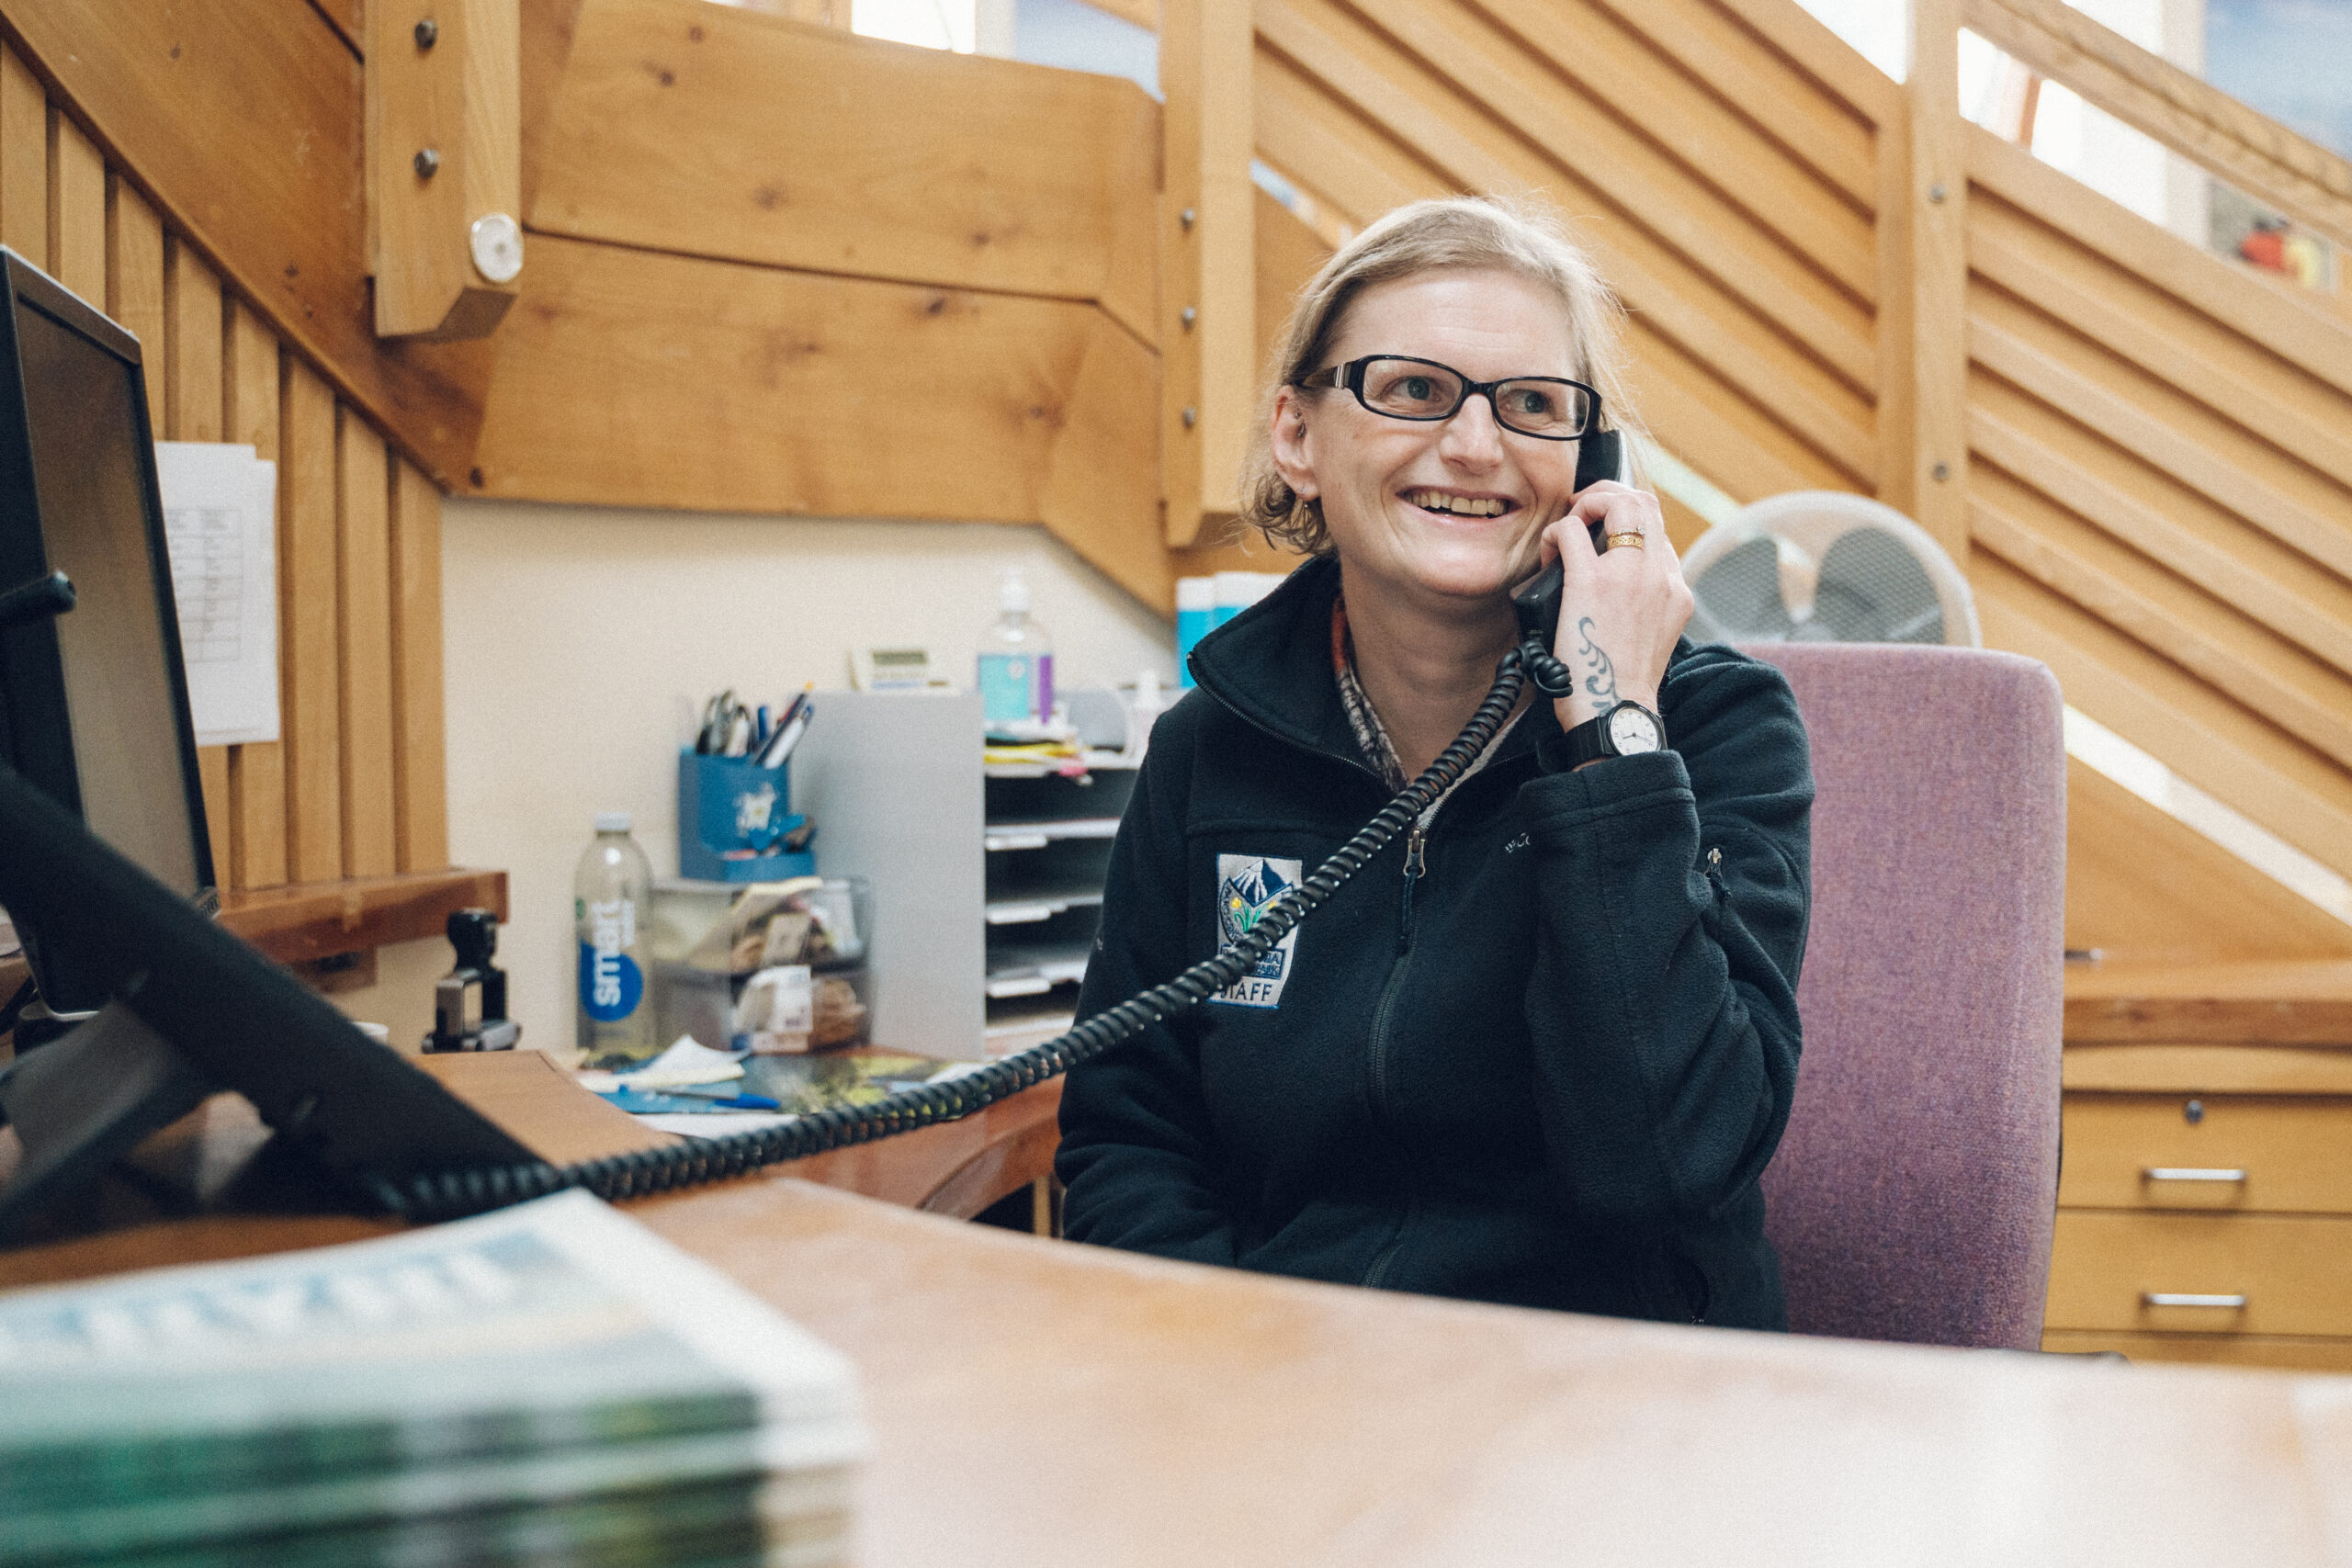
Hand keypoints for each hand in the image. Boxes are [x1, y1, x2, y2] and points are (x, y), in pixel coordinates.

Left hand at [1534, 481, 1692, 734]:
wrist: (1616, 715)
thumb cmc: (1620, 687)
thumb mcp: (1650, 636)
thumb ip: (1641, 604)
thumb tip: (1611, 589)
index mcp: (1675, 589)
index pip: (1658, 527)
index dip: (1626, 515)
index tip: (1602, 526)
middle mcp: (1660, 575)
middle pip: (1645, 502)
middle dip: (1609, 494)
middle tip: (1582, 511)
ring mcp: (1629, 576)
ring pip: (1620, 502)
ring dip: (1588, 504)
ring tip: (1568, 526)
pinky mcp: (1592, 583)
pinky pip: (1573, 531)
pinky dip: (1557, 533)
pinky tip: (1549, 553)